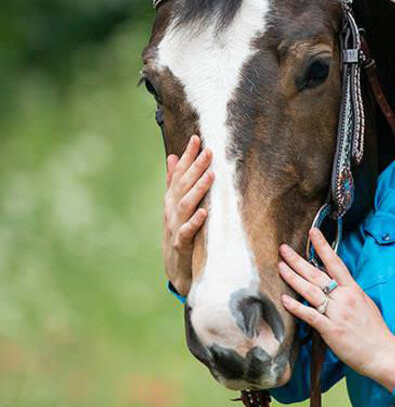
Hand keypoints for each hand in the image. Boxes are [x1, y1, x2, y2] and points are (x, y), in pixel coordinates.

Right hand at [163, 134, 213, 296]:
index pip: (179, 173)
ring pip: (185, 205)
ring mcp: (175, 226)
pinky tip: (205, 212)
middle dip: (195, 167)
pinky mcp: (181, 244)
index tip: (196, 138)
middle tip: (209, 151)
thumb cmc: (179, 232)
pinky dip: (195, 222)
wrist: (176, 269)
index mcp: (172, 199)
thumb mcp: (175, 206)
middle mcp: (172, 210)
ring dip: (198, 190)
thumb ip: (174, 182)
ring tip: (211, 175)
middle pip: (183, 185)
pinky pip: (187, 232)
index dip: (187, 156)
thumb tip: (173, 157)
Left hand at [278, 228, 394, 391]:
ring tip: (280, 267)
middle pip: (317, 274)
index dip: (323, 246)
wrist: (382, 353)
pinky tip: (284, 299)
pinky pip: (310, 315)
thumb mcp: (365, 303)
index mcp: (353, 289)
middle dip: (298, 260)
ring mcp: (337, 313)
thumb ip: (349, 293)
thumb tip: (336, 284)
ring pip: (310, 291)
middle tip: (283, 249)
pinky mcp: (331, 330)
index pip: (335, 262)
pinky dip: (296, 307)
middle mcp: (344, 298)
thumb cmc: (374, 330)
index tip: (312, 232)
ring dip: (293, 278)